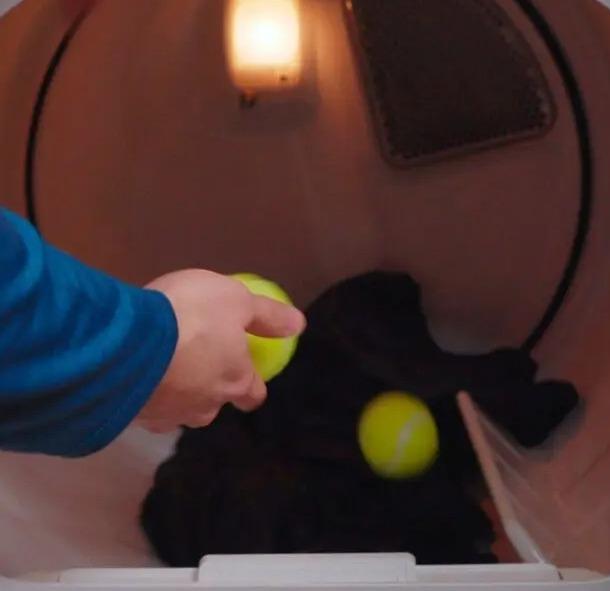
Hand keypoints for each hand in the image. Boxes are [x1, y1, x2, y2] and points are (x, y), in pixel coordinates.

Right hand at [138, 270, 304, 431]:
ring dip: (177, 393)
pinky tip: (137, 375)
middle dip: (211, 392)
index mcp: (235, 382)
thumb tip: (298, 325)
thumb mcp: (236, 300)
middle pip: (214, 407)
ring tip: (164, 369)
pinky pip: (145, 407)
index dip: (251, 385)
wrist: (127, 340)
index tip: (245, 373)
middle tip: (198, 365)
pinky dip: (145, 393)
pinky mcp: (133, 415)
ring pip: (179, 410)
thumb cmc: (192, 316)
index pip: (253, 395)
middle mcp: (205, 406)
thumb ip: (267, 315)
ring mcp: (167, 414)